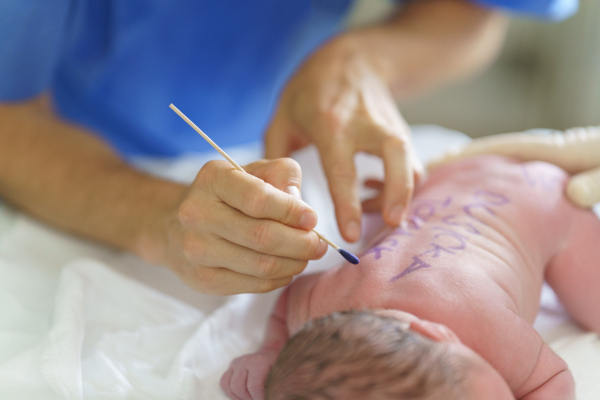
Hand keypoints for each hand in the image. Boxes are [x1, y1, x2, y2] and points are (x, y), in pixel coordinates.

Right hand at [144, 158, 326, 294]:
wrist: (177, 225)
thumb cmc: (228, 195)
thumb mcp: (254, 171)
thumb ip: (282, 175)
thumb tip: (301, 208)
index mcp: (213, 178)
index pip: (258, 199)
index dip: (292, 212)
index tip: (312, 218)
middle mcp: (197, 213)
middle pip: (263, 237)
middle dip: (301, 243)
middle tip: (318, 244)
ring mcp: (197, 249)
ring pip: (262, 266)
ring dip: (295, 263)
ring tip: (305, 256)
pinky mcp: (203, 279)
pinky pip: (254, 285)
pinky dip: (279, 278)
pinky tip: (285, 267)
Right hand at [220, 350, 278, 399]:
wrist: (270, 353)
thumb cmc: (277, 367)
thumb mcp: (280, 374)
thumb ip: (275, 387)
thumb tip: (273, 397)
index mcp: (259, 362)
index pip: (253, 386)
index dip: (259, 398)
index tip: (265, 399)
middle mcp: (245, 360)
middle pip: (238, 387)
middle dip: (248, 398)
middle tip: (257, 399)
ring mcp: (236, 363)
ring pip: (228, 386)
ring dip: (238, 397)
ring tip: (250, 397)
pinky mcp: (231, 366)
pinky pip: (224, 382)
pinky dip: (231, 392)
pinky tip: (241, 395)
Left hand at [265, 36, 422, 241]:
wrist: (351, 60)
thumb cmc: (310, 91)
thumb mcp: (282, 116)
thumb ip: (276, 159)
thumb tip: (279, 200)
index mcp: (331, 125)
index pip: (343, 170)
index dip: (347, 205)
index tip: (350, 235)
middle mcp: (366, 126)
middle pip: (396, 159)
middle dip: (398, 195)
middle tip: (390, 224)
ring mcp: (389, 128)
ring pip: (410, 164)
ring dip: (401, 195)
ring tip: (378, 214)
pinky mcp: (402, 134)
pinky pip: (411, 165)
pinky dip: (402, 185)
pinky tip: (377, 190)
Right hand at [428, 126, 599, 206]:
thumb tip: (570, 192)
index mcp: (559, 151)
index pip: (504, 149)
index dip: (469, 157)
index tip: (437, 165)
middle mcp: (549, 158)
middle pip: (495, 158)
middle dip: (462, 166)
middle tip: (429, 181)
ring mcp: (552, 170)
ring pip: (503, 172)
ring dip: (476, 180)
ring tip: (447, 197)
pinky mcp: (559, 183)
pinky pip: (518, 186)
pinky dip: (497, 192)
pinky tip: (486, 210)